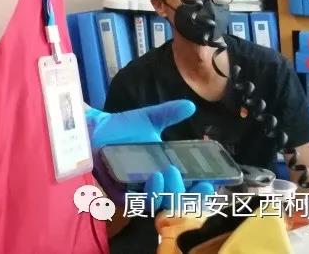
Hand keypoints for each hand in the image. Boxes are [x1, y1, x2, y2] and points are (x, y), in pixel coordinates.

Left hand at [87, 101, 214, 214]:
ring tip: (172, 172)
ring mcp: (138, 192)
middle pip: (179, 202)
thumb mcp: (148, 119)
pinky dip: (150, 192)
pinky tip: (155, 177)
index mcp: (166, 172)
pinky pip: (138, 202)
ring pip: (161, 204)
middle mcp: (155, 186)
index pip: (190, 188)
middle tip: (200, 182)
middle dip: (193, 196)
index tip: (214, 181)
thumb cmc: (122, 127)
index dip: (203, 190)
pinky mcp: (122, 196)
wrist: (95, 129)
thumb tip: (190, 105)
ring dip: (171, 191)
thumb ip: (169, 113)